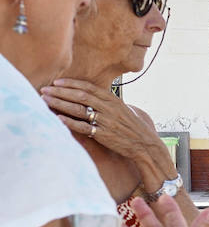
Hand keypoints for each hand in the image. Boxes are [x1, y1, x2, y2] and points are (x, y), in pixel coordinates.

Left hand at [41, 78, 163, 162]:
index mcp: (113, 100)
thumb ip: (109, 102)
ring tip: (45, 101)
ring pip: (79, 110)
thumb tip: (95, 95)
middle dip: (60, 92)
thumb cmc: (134, 127)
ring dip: (60, 104)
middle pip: (80, 96)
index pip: (89, 88)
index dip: (71, 84)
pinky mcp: (103, 135)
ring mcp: (106, 122)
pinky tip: (58, 118)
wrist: (145, 144)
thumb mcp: (124, 109)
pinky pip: (83, 127)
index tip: (56, 82)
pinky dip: (70, 122)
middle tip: (44, 89)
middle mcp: (109, 109)